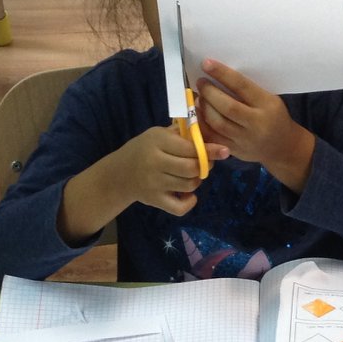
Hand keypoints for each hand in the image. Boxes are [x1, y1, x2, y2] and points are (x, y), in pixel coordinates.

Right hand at [111, 125, 225, 217]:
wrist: (118, 174)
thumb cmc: (144, 150)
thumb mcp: (158, 135)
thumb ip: (181, 134)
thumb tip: (211, 134)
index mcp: (157, 141)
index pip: (190, 148)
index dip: (210, 150)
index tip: (224, 151)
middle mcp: (155, 162)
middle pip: (192, 168)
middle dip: (204, 166)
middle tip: (203, 164)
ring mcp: (154, 183)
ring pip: (189, 185)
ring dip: (197, 181)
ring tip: (191, 176)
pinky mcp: (155, 200)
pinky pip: (180, 207)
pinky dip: (189, 202)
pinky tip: (187, 195)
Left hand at [196, 59, 314, 192]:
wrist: (282, 147)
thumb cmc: (273, 116)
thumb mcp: (269, 99)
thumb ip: (248, 91)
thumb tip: (217, 76)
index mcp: (267, 105)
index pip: (241, 86)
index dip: (222, 74)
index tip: (206, 63)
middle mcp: (257, 124)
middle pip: (227, 107)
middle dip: (209, 92)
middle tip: (200, 82)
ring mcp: (245, 140)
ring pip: (218, 123)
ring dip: (204, 108)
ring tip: (198, 97)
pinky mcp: (235, 151)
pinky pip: (213, 138)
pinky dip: (202, 124)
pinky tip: (198, 114)